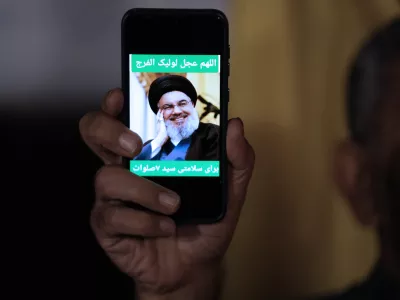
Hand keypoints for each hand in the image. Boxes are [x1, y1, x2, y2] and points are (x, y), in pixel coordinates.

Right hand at [79, 89, 254, 298]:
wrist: (193, 264)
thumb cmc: (204, 222)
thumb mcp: (229, 190)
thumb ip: (236, 159)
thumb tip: (235, 126)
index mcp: (148, 154)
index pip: (122, 119)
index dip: (113, 104)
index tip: (121, 96)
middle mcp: (125, 169)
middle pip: (94, 134)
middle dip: (108, 130)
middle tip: (135, 146)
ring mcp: (113, 197)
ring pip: (107, 178)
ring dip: (144, 190)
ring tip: (173, 204)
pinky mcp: (108, 225)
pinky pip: (114, 216)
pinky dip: (145, 221)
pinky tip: (165, 227)